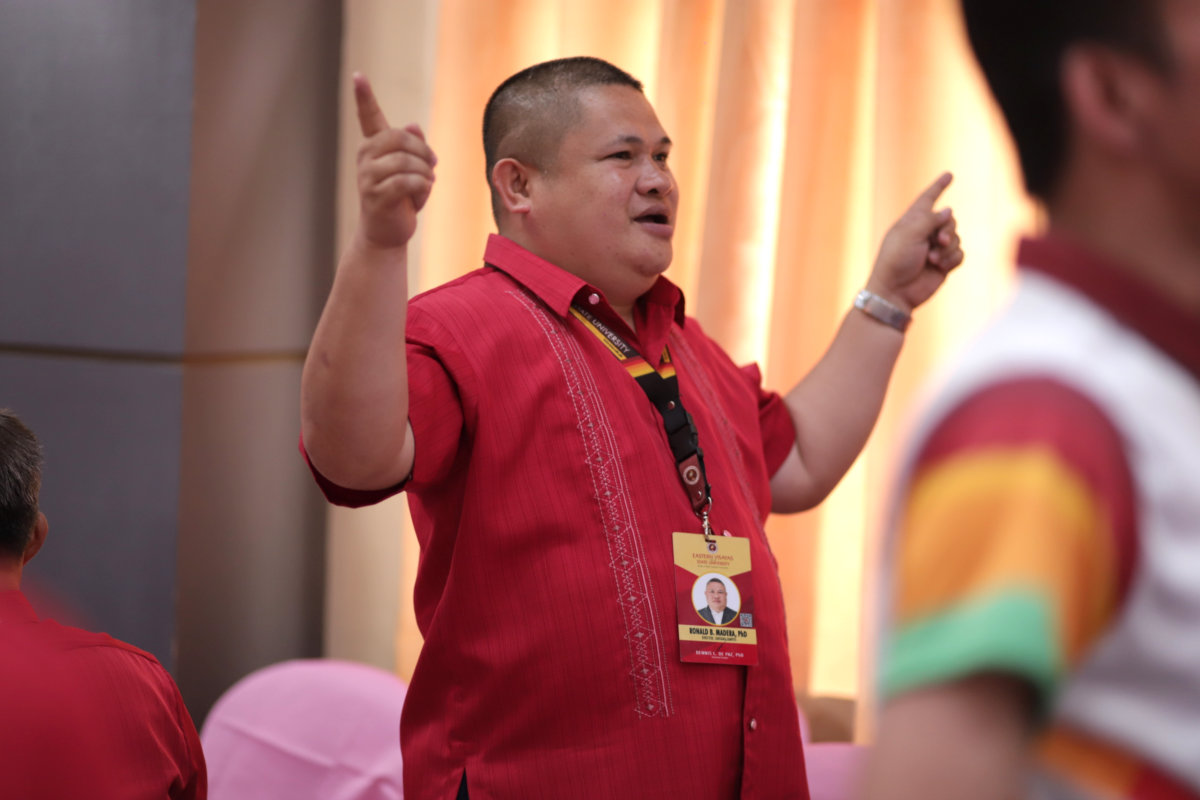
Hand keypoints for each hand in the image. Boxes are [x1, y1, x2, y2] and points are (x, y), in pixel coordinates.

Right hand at [353, 73, 437, 248]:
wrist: (387, 233)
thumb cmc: (401, 199)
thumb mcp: (412, 170)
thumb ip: (414, 147)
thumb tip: (413, 126)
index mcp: (373, 146)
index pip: (368, 116)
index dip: (364, 96)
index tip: (358, 75)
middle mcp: (366, 157)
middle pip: (402, 138)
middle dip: (424, 152)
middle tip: (432, 167)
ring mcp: (367, 176)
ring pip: (406, 161)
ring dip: (425, 173)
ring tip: (426, 184)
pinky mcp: (376, 195)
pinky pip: (406, 181)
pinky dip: (421, 187)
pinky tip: (420, 195)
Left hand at [867, 172, 963, 312]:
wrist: (896, 292)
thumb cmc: (895, 261)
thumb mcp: (909, 235)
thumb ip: (930, 220)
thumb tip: (947, 210)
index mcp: (911, 222)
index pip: (927, 199)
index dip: (938, 187)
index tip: (949, 174)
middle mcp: (924, 233)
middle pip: (949, 219)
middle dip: (947, 229)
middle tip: (938, 241)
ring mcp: (934, 248)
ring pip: (956, 237)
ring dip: (947, 248)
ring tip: (933, 258)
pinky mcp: (943, 264)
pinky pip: (959, 254)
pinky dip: (952, 259)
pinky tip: (940, 266)